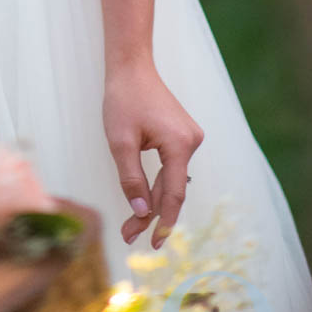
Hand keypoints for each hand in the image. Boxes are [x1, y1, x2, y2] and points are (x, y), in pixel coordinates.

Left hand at [104, 59, 203, 249]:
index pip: (174, 195)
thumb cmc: (123, 100)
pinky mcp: (183, 136)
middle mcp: (191, 142)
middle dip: (151, 215)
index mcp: (179, 144)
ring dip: (153, 201)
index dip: (164, 222)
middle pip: (172, 189)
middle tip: (129, 236)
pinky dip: (157, 183)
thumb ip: (131, 178)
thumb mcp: (120, 142)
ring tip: (132, 226)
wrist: (132, 67)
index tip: (154, 245)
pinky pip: (171, 167)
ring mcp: (190, 138)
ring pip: (171, 180)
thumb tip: (141, 213)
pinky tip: (144, 200)